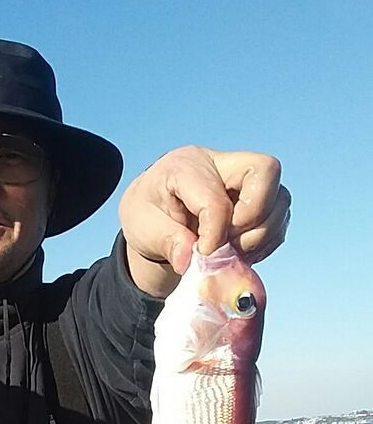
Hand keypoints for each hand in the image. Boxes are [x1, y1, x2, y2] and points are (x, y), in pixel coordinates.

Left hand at [120, 146, 290, 296]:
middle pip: (266, 171)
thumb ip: (166, 241)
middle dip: (253, 216)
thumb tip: (188, 260)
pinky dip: (266, 242)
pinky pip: (280, 220)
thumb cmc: (147, 217)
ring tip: (232, 251)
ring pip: (280, 198)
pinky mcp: (259, 200)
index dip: (215, 233)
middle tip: (228, 243)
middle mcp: (222, 164)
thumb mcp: (142, 228)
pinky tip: (240, 252)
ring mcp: (244, 181)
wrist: (155, 220)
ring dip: (261, 234)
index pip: (216, 197)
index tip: (202, 254)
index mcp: (187, 165)